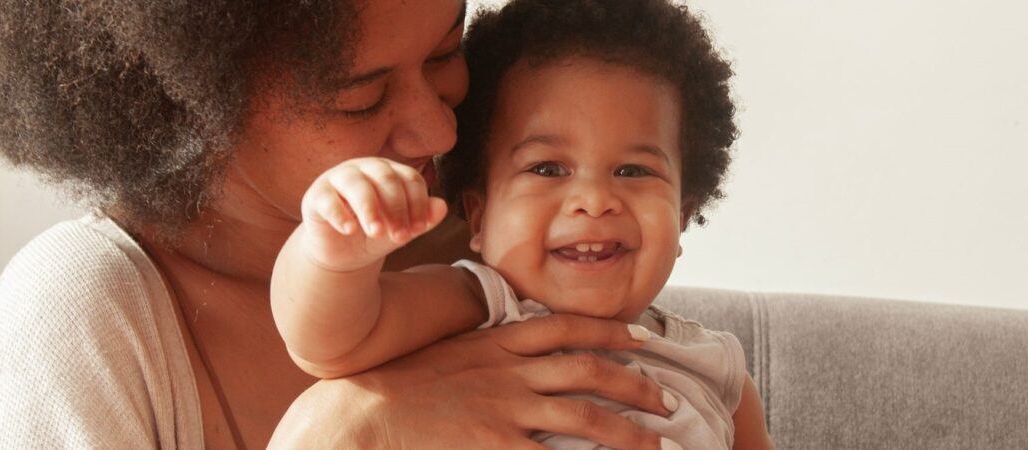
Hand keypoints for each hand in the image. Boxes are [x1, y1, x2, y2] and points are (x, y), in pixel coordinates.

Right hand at [270, 315, 679, 449]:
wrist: (360, 415)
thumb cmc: (397, 385)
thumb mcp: (445, 351)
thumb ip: (485, 350)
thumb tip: (514, 349)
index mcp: (495, 341)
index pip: (565, 327)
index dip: (610, 331)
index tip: (643, 337)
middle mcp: (509, 371)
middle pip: (589, 371)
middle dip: (635, 384)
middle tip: (667, 399)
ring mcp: (505, 409)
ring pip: (585, 416)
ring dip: (629, 430)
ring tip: (657, 443)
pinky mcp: (497, 446)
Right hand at [300, 157, 447, 271]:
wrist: (342, 253)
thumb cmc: (375, 235)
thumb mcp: (402, 230)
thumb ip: (423, 220)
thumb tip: (442, 207)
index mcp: (389, 171)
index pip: (410, 179)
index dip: (418, 204)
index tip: (419, 230)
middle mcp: (364, 168)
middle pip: (386, 180)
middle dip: (397, 210)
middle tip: (401, 238)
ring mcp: (338, 178)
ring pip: (357, 185)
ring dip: (370, 210)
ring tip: (377, 233)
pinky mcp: (316, 194)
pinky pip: (328, 199)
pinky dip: (341, 214)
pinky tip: (350, 230)